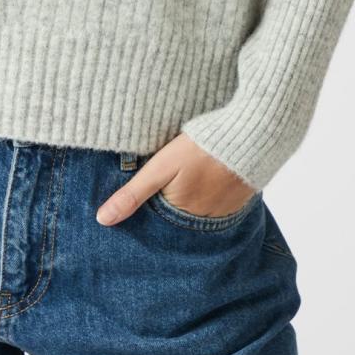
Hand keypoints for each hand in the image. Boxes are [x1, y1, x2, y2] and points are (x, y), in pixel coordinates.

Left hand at [95, 131, 255, 223]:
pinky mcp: (238, 200)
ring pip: (196, 211)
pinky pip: (216, 205)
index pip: (155, 221)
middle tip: (166, 183)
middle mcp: (203, 220)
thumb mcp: (160, 167)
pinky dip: (208, 196)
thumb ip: (132, 194)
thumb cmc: (201, 147)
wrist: (251, 134)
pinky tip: (205, 179)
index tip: (139, 199)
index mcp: (180, 213)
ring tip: (185, 180)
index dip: (145, 210)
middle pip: (176, 217)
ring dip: (189, 200)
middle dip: (166, 206)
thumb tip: (102, 220)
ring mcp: (223, 212)